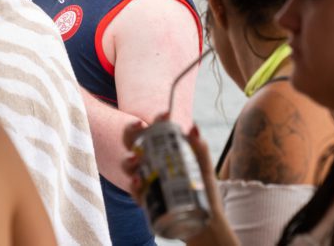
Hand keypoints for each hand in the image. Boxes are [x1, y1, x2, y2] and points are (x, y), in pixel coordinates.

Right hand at [122, 117, 238, 245]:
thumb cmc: (202, 188)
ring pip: (128, 165)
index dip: (157, 119)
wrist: (204, 220)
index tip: (166, 114)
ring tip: (136, 159)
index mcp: (163, 149)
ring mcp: (146, 179)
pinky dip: (133, 185)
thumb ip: (200, 148)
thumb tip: (193, 128)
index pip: (155, 129)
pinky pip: (133, 190)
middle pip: (133, 142)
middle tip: (140, 128)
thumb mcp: (204, 166)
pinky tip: (137, 182)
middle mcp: (150, 161)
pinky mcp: (145, 198)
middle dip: (131, 132)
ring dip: (129, 159)